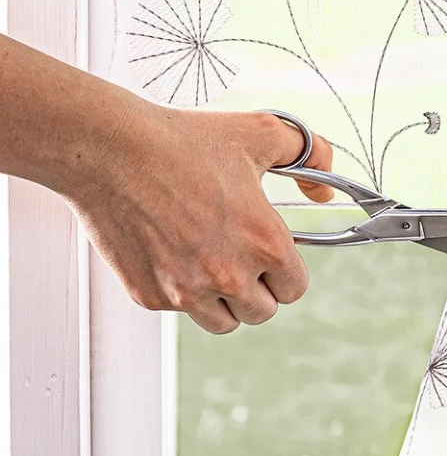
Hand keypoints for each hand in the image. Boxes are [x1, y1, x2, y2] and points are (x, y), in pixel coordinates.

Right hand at [70, 104, 335, 334]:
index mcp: (264, 242)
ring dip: (225, 300)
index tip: (272, 253)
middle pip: (262, 311)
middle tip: (242, 255)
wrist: (114, 152)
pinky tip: (176, 253)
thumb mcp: (263, 132)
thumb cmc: (185, 140)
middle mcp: (228, 275)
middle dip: (259, 286)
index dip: (287, 269)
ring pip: (223, 322)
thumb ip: (310, 154)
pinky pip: (180, 311)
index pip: (295, 289)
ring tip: (213, 261)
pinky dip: (183, 291)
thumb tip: (324, 191)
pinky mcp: (150, 297)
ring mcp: (186, 292)